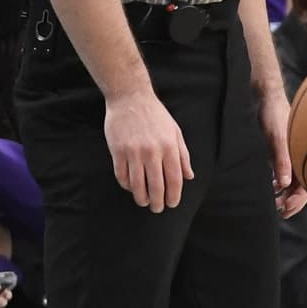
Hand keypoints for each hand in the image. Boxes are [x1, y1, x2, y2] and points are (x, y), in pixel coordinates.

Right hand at [106, 88, 191, 210]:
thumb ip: (183, 156)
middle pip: (156, 186)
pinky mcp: (118, 151)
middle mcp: (152, 152)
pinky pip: (122, 175)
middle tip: (158, 209)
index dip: (174, 195)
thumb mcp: (175, 132)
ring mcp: (133, 152)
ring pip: (137, 184)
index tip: (172, 204)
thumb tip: (189, 177)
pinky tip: (131, 188)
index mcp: (169, 147)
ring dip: (141, 197)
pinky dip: (127, 185)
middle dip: (158, 202)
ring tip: (144, 202)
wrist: (131, 98)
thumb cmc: (156, 116)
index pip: (174, 179)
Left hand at [259, 82, 306, 217]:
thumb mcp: (278, 138)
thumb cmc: (275, 115)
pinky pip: (285, 174)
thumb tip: (284, 185)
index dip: (298, 201)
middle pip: (302, 187)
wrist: (267, 98)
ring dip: (284, 193)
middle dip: (291, 201)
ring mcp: (292, 157)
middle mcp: (301, 158)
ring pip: (293, 181)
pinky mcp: (282, 154)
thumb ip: (282, 160)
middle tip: (277, 210)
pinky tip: (271, 186)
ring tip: (272, 202)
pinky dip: (279, 183)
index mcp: (305, 156)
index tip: (284, 211)